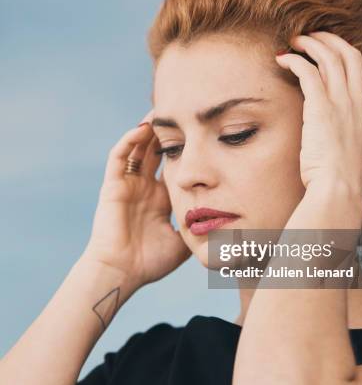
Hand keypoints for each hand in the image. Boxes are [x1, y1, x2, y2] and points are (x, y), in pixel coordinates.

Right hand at [82, 108, 191, 291]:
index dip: (184, 149)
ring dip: (147, 130)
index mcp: (160, 198)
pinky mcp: (113, 186)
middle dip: (166, 132)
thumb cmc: (150, 262)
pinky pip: (119, 157)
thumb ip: (199, 227)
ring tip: (161, 111)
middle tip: (182, 112)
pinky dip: (129, 141)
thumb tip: (225, 220)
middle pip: (155, 151)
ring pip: (137, 148)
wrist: (122, 273)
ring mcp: (128, 185)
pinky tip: (142, 129)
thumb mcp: (184, 240)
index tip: (202, 133)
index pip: (173, 165)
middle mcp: (144, 187)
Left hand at [275, 31, 361, 202]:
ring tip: (295, 41)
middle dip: (331, 40)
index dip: (342, 63)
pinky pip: (309, 71)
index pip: (359, 77)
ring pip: (329, 57)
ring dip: (311, 43)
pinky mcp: (321, 106)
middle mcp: (357, 103)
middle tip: (312, 36)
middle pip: (350, 55)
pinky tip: (283, 59)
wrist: (338, 190)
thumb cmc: (350, 184)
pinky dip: (295, 60)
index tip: (325, 59)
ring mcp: (341, 102)